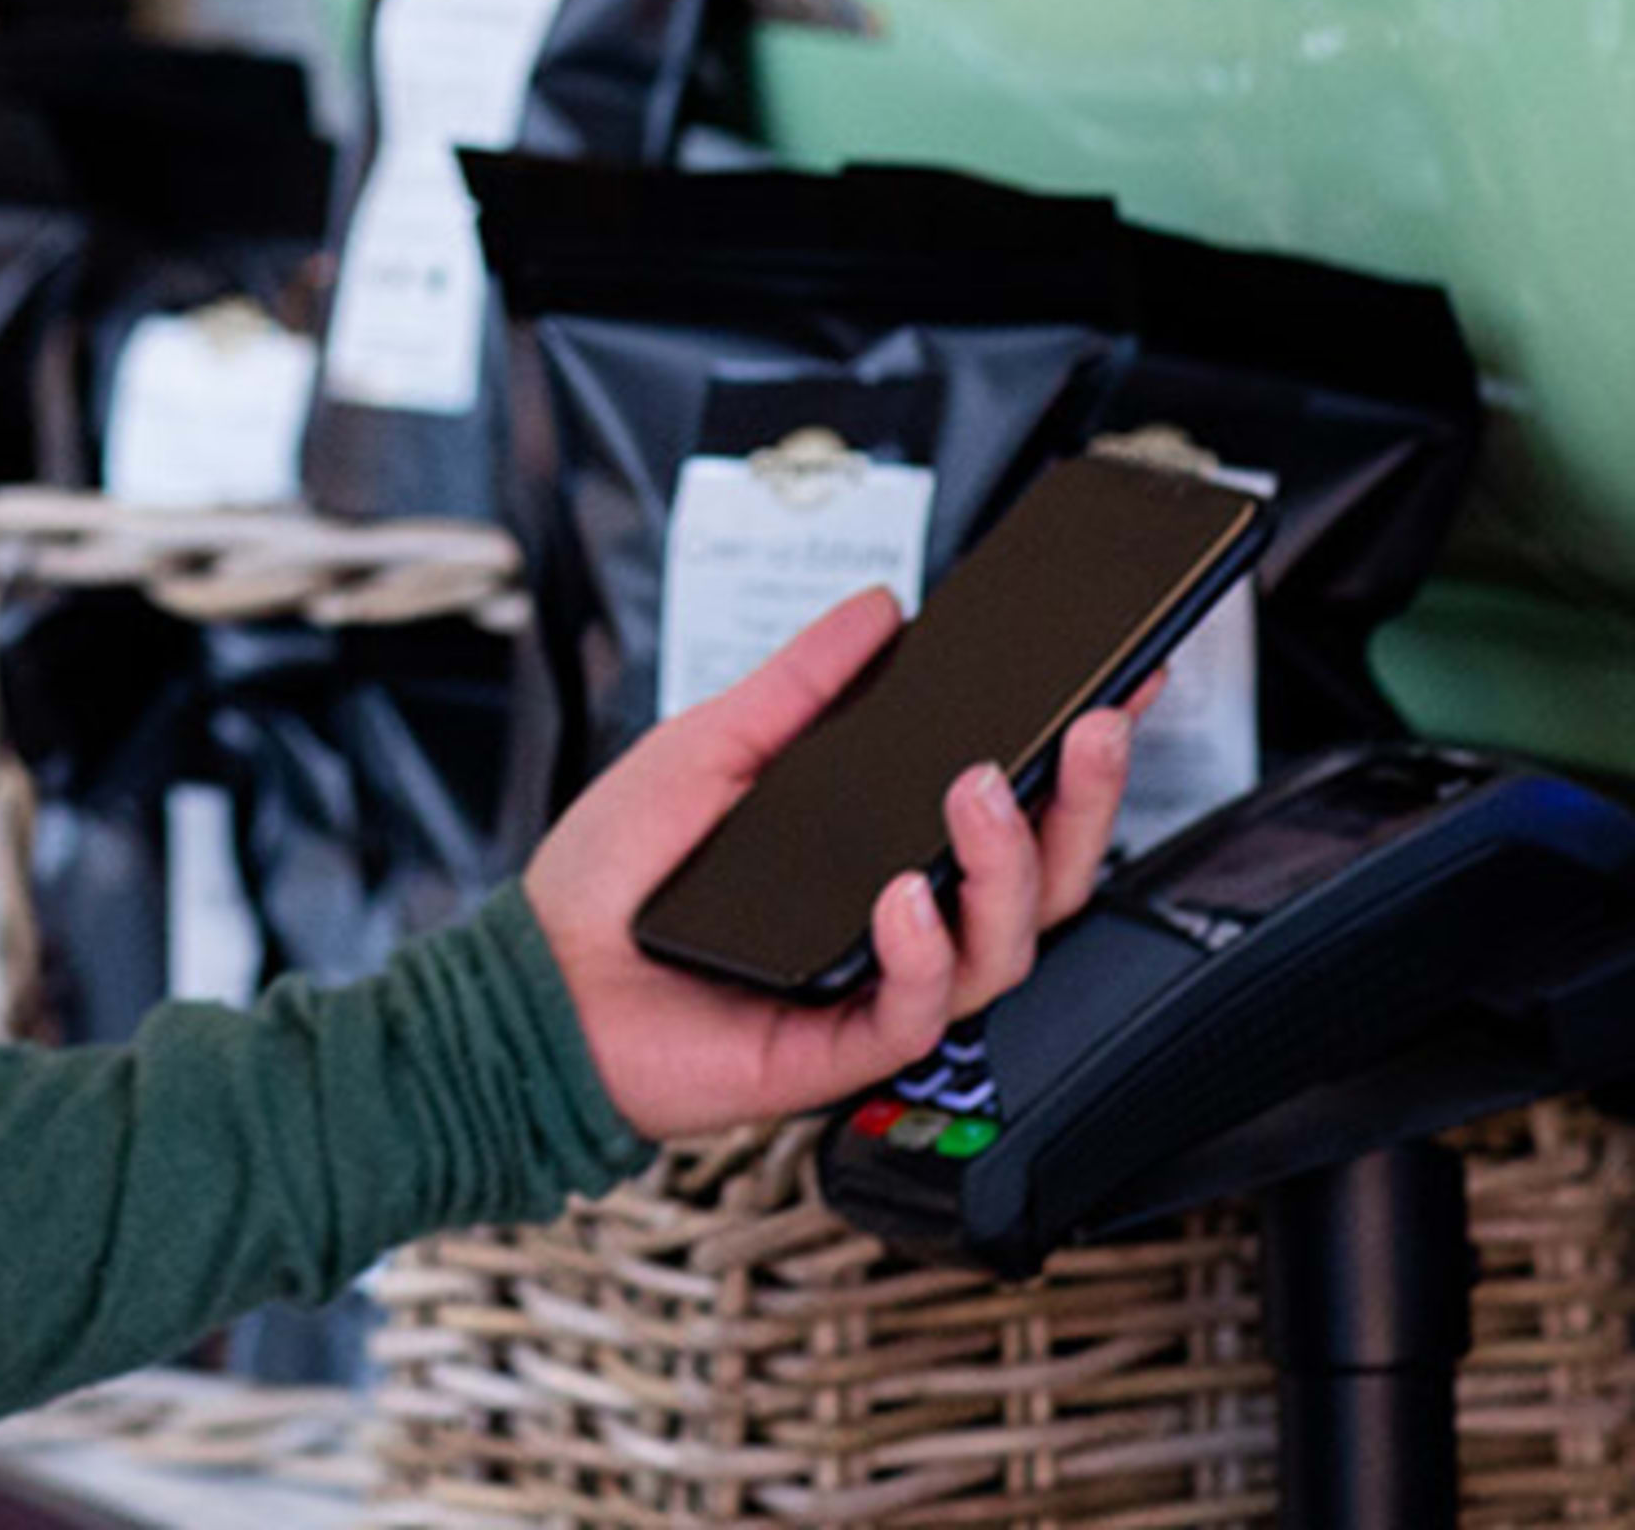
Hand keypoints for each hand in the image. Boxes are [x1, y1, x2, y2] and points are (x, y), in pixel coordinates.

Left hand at [520, 585, 1145, 1142]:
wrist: (535, 976)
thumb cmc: (615, 872)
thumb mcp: (709, 747)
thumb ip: (800, 686)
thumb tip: (880, 611)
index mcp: (880, 847)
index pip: (1007, 803)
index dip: (1075, 756)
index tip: (1122, 683)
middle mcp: (900, 919)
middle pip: (1040, 877)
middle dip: (1085, 802)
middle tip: (1093, 728)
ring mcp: (878, 985)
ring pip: (1004, 946)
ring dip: (1007, 865)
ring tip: (977, 793)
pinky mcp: (840, 1047)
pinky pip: (918, 1012)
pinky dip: (922, 952)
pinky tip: (901, 899)